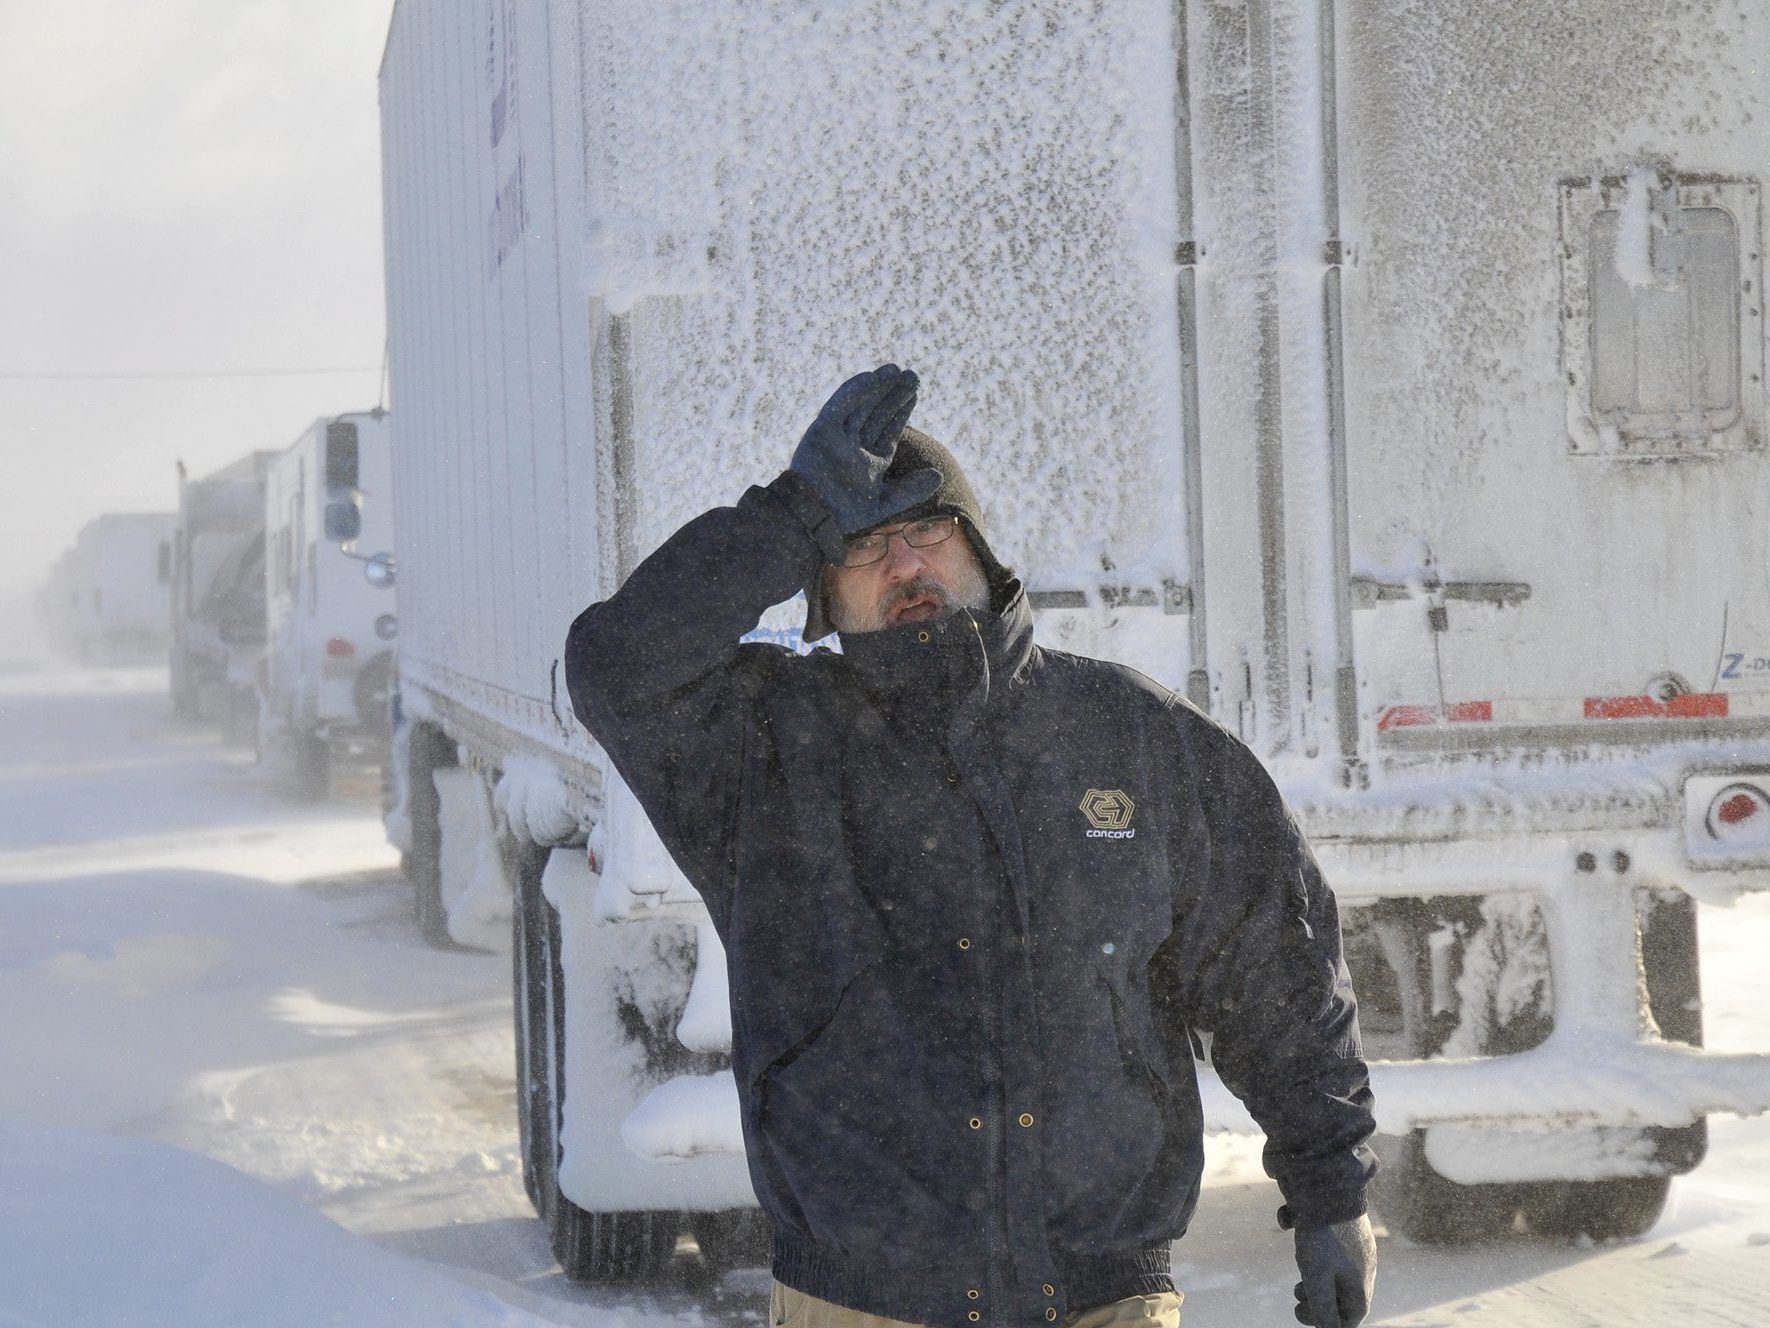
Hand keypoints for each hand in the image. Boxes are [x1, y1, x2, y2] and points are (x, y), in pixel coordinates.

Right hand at [789, 365, 939, 554]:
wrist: (815, 516)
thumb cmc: (846, 514)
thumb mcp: (885, 502)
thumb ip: (911, 490)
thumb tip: (939, 476)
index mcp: (870, 459)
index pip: (889, 428)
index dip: (901, 409)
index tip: (915, 392)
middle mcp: (854, 444)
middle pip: (876, 412)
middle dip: (893, 394)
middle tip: (911, 375)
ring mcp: (838, 436)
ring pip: (860, 405)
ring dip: (877, 387)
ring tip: (895, 370)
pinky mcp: (822, 430)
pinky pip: (840, 406)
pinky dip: (855, 391)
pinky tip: (871, 378)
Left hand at [1292, 1215, 1375, 1326]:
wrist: (1327, 1183)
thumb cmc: (1322, 1235)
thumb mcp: (1317, 1278)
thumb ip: (1322, 1310)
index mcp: (1361, 1282)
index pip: (1351, 1317)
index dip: (1327, 1322)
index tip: (1301, 1313)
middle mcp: (1364, 1264)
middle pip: (1343, 1294)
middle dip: (1319, 1299)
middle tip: (1297, 1294)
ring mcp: (1357, 1242)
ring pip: (1336, 1268)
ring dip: (1315, 1276)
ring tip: (1299, 1276)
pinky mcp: (1346, 1223)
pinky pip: (1330, 1243)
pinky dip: (1313, 1247)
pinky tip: (1291, 1226)